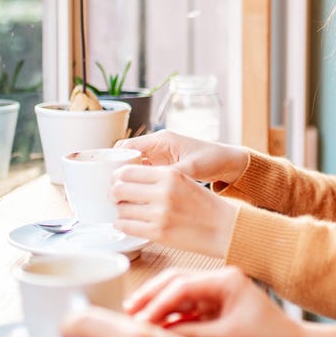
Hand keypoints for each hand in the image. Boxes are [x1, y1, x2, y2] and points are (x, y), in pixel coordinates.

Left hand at [111, 164, 238, 256]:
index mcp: (170, 174)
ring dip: (120, 211)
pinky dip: (123, 225)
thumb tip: (127, 180)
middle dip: (114, 194)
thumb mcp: (184, 180)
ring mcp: (160, 214)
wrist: (225, 228)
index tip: (117, 182)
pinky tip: (129, 223)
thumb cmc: (205, 205)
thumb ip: (159, 178)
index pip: (127, 171)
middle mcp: (163, 192)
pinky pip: (127, 226)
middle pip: (119, 189)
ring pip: (121, 210)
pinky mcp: (159, 233)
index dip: (117, 177)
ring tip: (127, 212)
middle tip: (116, 198)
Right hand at [114, 130, 249, 183]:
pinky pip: (144, 172)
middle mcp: (157, 145)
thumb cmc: (212, 159)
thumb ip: (174, 175)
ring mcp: (160, 156)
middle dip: (117, 170)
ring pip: (134, 165)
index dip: (115, 159)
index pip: (128, 145)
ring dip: (126, 177)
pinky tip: (133, 196)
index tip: (108, 176)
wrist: (227, 162)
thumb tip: (156, 185)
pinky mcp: (163, 166)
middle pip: (127, 155)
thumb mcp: (192, 168)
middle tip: (109, 188)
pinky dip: (137, 181)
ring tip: (117, 194)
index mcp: (161, 140)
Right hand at [128, 266, 303, 336]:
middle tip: (127, 313)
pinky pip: (186, 310)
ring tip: (135, 321)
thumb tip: (160, 334)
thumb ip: (194, 334)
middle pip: (175, 283)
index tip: (140, 321)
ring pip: (178, 296)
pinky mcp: (215, 307)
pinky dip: (170, 319)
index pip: (182, 286)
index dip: (157, 303)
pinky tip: (156, 328)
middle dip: (150, 297)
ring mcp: (216, 293)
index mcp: (227, 279)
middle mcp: (219, 280)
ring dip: (157, 308)